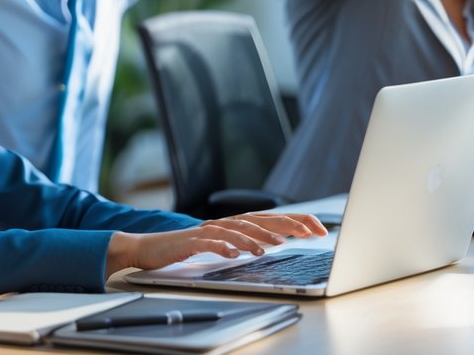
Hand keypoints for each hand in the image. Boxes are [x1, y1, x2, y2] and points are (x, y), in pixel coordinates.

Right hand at [104, 212, 327, 277]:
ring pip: (238, 229)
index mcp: (237, 223)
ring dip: (257, 238)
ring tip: (274, 247)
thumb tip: (276, 241)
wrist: (153, 248)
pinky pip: (210, 243)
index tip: (320, 229)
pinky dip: (224, 247)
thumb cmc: (191, 248)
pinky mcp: (192, 241)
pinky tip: (236, 255)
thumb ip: (248, 240)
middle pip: (261, 219)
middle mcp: (226, 222)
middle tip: (309, 232)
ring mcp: (208, 230)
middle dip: (287, 225)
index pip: (273, 218)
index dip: (298, 221)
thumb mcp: (225, 244)